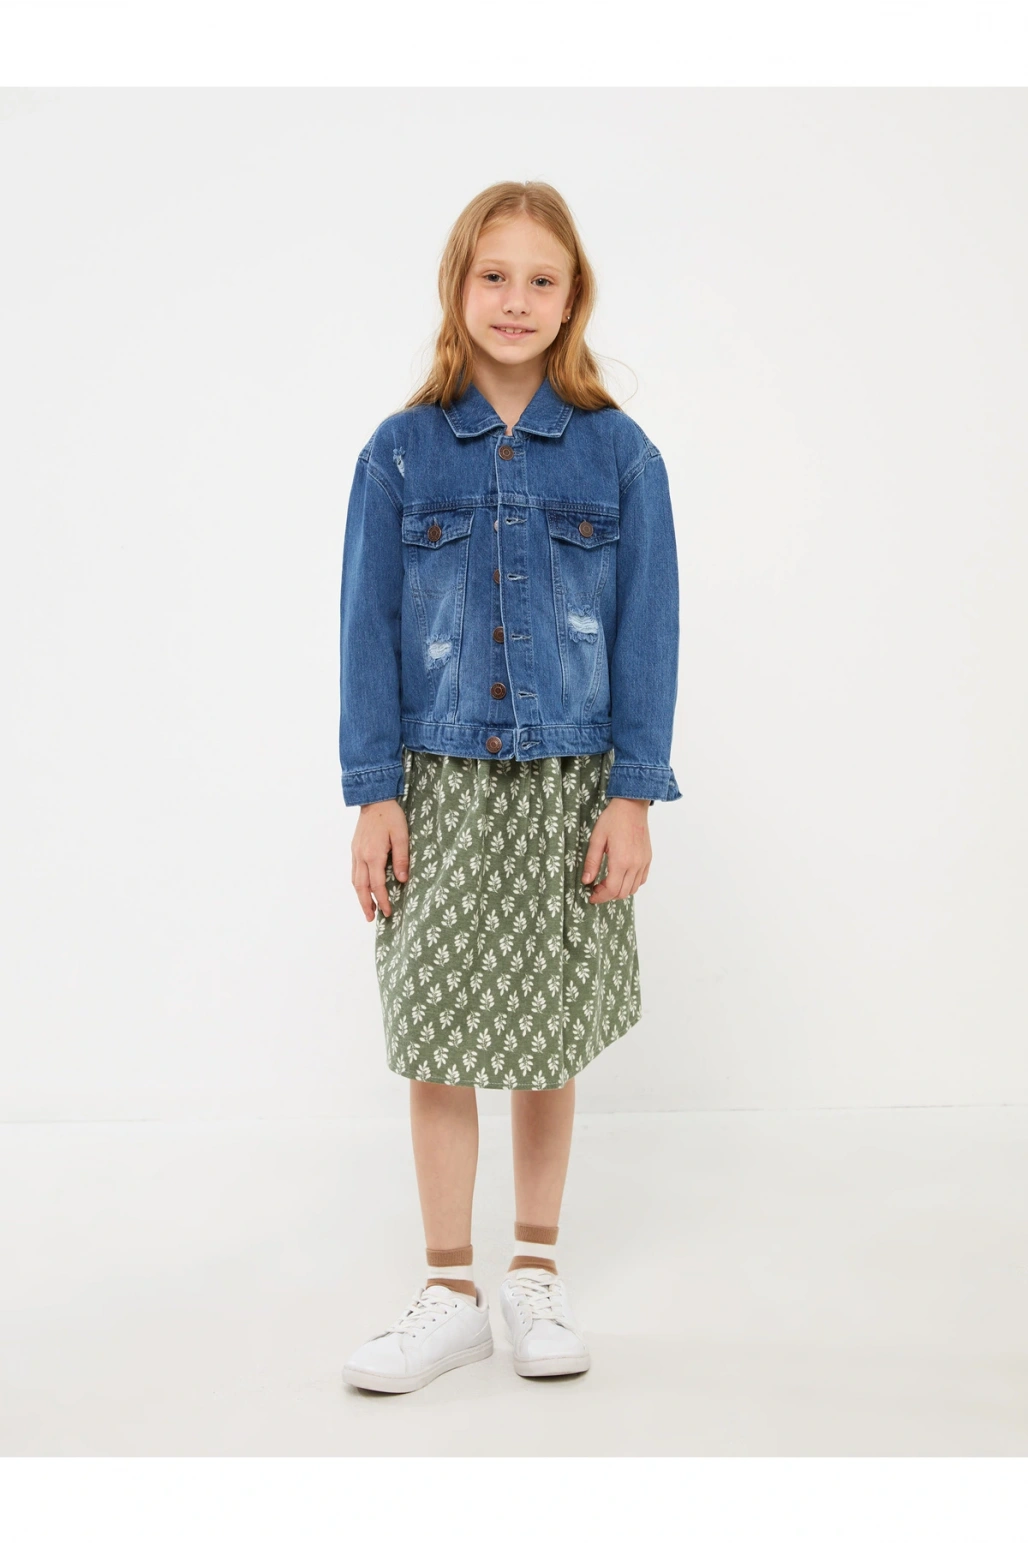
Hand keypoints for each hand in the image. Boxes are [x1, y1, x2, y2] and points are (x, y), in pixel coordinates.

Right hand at [352, 799, 408, 920]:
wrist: (374, 799)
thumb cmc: (390, 816)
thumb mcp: (401, 836)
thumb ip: (402, 858)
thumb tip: (402, 880)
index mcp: (373, 855)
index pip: (377, 885)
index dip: (383, 900)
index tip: (388, 912)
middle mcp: (361, 856)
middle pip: (361, 887)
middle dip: (366, 904)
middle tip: (371, 918)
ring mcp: (355, 852)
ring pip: (355, 880)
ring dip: (360, 896)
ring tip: (367, 908)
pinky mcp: (354, 848)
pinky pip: (354, 871)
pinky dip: (358, 884)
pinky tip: (363, 888)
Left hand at [581, 797, 650, 902]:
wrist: (632, 806)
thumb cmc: (613, 819)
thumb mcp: (596, 839)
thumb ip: (591, 862)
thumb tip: (586, 880)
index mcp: (621, 861)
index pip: (611, 890)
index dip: (600, 897)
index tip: (591, 896)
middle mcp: (635, 865)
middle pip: (622, 893)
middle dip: (607, 895)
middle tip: (596, 889)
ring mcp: (643, 862)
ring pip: (633, 889)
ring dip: (619, 891)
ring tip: (607, 883)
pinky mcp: (647, 859)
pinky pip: (641, 880)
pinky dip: (631, 884)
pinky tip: (621, 877)